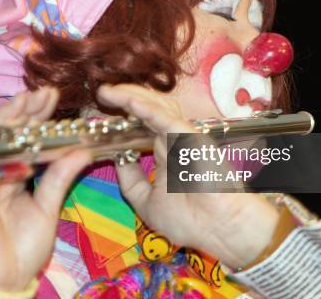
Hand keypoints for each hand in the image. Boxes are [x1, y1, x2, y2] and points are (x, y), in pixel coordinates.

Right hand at [0, 87, 91, 290]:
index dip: (38, 118)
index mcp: (14, 175)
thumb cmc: (22, 249)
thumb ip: (60, 177)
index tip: (54, 99)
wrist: (2, 281)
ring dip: (10, 119)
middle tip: (45, 92)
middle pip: (10, 135)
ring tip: (28, 99)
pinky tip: (13, 133)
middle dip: (26, 110)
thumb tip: (82, 150)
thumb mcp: (48, 207)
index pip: (26, 139)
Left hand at [97, 84, 279, 269]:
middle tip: (102, 93)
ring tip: (109, 91)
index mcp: (164, 152)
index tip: (99, 114)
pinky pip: (164, 117)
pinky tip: (127, 101)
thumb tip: (119, 158)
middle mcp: (172, 140)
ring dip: (131, 96)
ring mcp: (181, 136)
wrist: (221, 230)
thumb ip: (131, 180)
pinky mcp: (189, 137)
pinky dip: (145, 108)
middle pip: (146, 109)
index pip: (141, 126)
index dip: (122, 117)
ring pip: (155, 106)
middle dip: (123, 97)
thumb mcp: (146, 202)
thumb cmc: (191, 220)